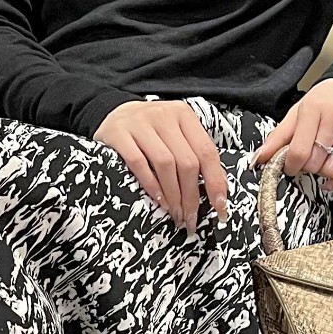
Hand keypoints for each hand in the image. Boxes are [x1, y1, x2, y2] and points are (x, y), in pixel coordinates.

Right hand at [92, 100, 229, 237]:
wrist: (112, 115)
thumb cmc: (150, 132)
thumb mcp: (175, 135)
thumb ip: (194, 154)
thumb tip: (217, 189)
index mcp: (183, 115)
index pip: (207, 151)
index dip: (216, 182)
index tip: (220, 207)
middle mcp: (164, 115)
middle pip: (187, 161)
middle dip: (192, 196)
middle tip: (191, 218)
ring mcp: (140, 123)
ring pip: (165, 163)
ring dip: (173, 195)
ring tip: (175, 214)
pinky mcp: (118, 134)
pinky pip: (138, 163)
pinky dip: (151, 185)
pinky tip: (158, 200)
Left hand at [249, 80, 332, 191]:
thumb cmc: (325, 100)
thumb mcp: (298, 112)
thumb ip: (278, 136)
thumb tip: (259, 158)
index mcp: (314, 108)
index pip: (299, 151)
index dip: (291, 166)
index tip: (290, 165)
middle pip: (316, 162)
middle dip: (308, 167)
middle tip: (308, 160)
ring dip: (324, 173)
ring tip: (322, 162)